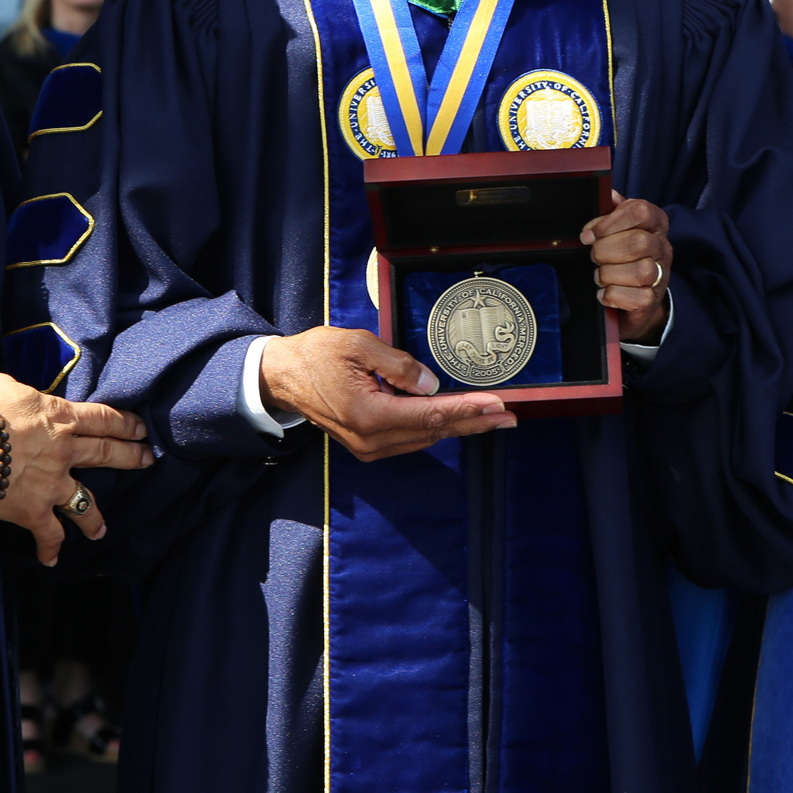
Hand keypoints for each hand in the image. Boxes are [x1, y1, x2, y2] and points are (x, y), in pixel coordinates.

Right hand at [0, 373, 147, 566]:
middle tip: (148, 459)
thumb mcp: (3, 385)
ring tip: (102, 530)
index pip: (104, 419)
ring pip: (85, 503)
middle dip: (131, 457)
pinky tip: (52, 559)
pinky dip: (50, 548)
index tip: (142, 428)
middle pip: (106, 454)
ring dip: (95, 518)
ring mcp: (53, 484)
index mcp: (60, 418)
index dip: (126, 423)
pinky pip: (48, 534)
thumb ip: (22, 392)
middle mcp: (65, 452)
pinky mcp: (34, 511)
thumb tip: (21, 395)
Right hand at [258, 326, 512, 460]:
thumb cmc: (316, 356)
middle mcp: (372, 439)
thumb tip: (431, 383)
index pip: (431, 413)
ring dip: (458, 426)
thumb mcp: (358, 345)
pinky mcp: (368, 445)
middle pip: (434, 431)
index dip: (468, 409)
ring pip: (425, 438)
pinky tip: (454, 417)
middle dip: (475, 423)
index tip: (498, 405)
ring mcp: (369, 447)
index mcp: (369, 414)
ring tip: (490, 416)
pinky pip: (411, 438)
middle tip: (510, 417)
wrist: (282, 378)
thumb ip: (398, 364)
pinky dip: (435, 427)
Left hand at [580, 191, 671, 343]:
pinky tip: (604, 292)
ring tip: (599, 276)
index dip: (610, 222)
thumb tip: (608, 195)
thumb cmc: (621, 256)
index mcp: (655, 223)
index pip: (640, 211)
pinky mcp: (652, 299)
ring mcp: (661, 274)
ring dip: (609, 274)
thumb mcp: (617, 229)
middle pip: (638, 242)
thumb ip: (612, 212)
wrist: (633, 298)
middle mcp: (662, 246)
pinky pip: (637, 297)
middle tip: (594, 256)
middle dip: (606, 250)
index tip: (590, 234)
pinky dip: (613, 295)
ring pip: (641, 271)